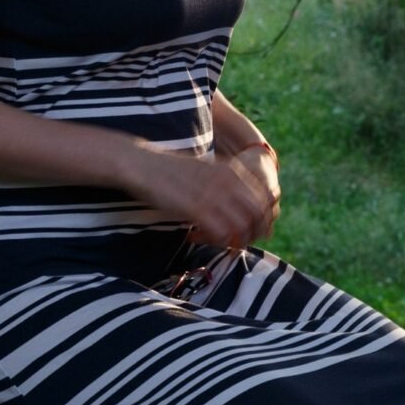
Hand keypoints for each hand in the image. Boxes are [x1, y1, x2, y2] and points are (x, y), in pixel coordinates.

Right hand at [132, 149, 278, 248]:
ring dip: (231, 239)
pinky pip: (220, 233)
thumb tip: (237, 205)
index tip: (251, 231)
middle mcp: (226, 181)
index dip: (263, 219)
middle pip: (258, 215)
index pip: (265, 200)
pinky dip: (211, 242)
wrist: (140, 163)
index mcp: (231, 170)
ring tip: (213, 241)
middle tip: (234, 241)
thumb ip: (223, 183)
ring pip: (241, 227)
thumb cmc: (167, 170)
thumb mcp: (203, 169)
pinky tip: (194, 237)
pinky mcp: (196, 208)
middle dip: (251, 233)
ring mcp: (212, 194)